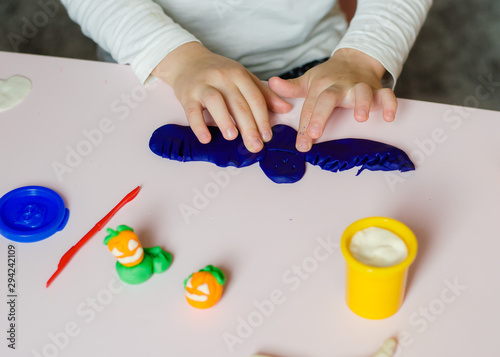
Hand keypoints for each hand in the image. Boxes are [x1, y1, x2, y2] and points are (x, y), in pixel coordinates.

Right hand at [152, 42, 291, 152]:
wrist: (187, 61)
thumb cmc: (219, 73)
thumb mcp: (243, 78)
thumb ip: (264, 94)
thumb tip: (286, 108)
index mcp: (239, 75)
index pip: (255, 98)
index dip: (263, 118)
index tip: (268, 136)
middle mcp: (222, 77)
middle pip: (238, 103)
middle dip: (248, 127)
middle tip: (255, 146)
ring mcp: (203, 85)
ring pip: (216, 102)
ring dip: (225, 120)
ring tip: (233, 137)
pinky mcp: (187, 94)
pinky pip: (192, 111)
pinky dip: (198, 125)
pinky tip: (205, 139)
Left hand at [268, 48, 397, 151]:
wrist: (356, 58)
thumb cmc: (330, 76)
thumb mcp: (310, 79)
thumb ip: (292, 87)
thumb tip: (272, 84)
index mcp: (322, 86)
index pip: (310, 106)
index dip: (304, 125)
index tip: (301, 144)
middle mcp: (340, 86)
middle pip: (329, 99)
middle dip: (321, 116)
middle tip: (314, 133)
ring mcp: (360, 87)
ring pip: (362, 93)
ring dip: (362, 104)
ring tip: (361, 118)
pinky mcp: (377, 90)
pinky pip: (387, 95)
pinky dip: (390, 104)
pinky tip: (389, 117)